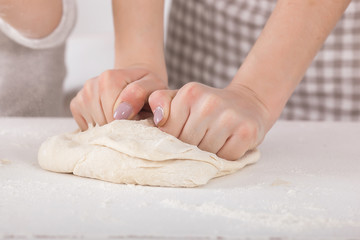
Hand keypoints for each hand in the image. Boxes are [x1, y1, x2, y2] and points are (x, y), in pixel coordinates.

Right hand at [70, 67, 166, 129]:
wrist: (138, 80)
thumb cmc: (148, 86)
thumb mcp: (155, 87)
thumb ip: (143, 94)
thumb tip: (121, 112)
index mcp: (109, 78)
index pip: (114, 115)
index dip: (128, 123)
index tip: (138, 118)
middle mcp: (92, 83)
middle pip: (103, 121)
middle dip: (118, 126)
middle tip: (131, 119)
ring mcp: (84, 93)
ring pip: (94, 125)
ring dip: (109, 126)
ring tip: (121, 117)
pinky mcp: (77, 103)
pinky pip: (84, 125)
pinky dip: (97, 127)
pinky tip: (109, 118)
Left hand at [148, 82, 271, 159]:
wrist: (247, 103)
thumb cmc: (208, 106)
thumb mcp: (181, 98)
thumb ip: (160, 101)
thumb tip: (157, 119)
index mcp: (190, 92)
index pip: (169, 131)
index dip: (173, 138)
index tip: (183, 132)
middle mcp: (209, 102)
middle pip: (186, 144)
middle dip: (190, 147)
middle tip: (200, 138)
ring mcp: (230, 117)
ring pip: (205, 153)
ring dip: (208, 154)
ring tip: (214, 141)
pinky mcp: (247, 132)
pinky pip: (226, 158)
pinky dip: (225, 157)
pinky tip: (227, 144)